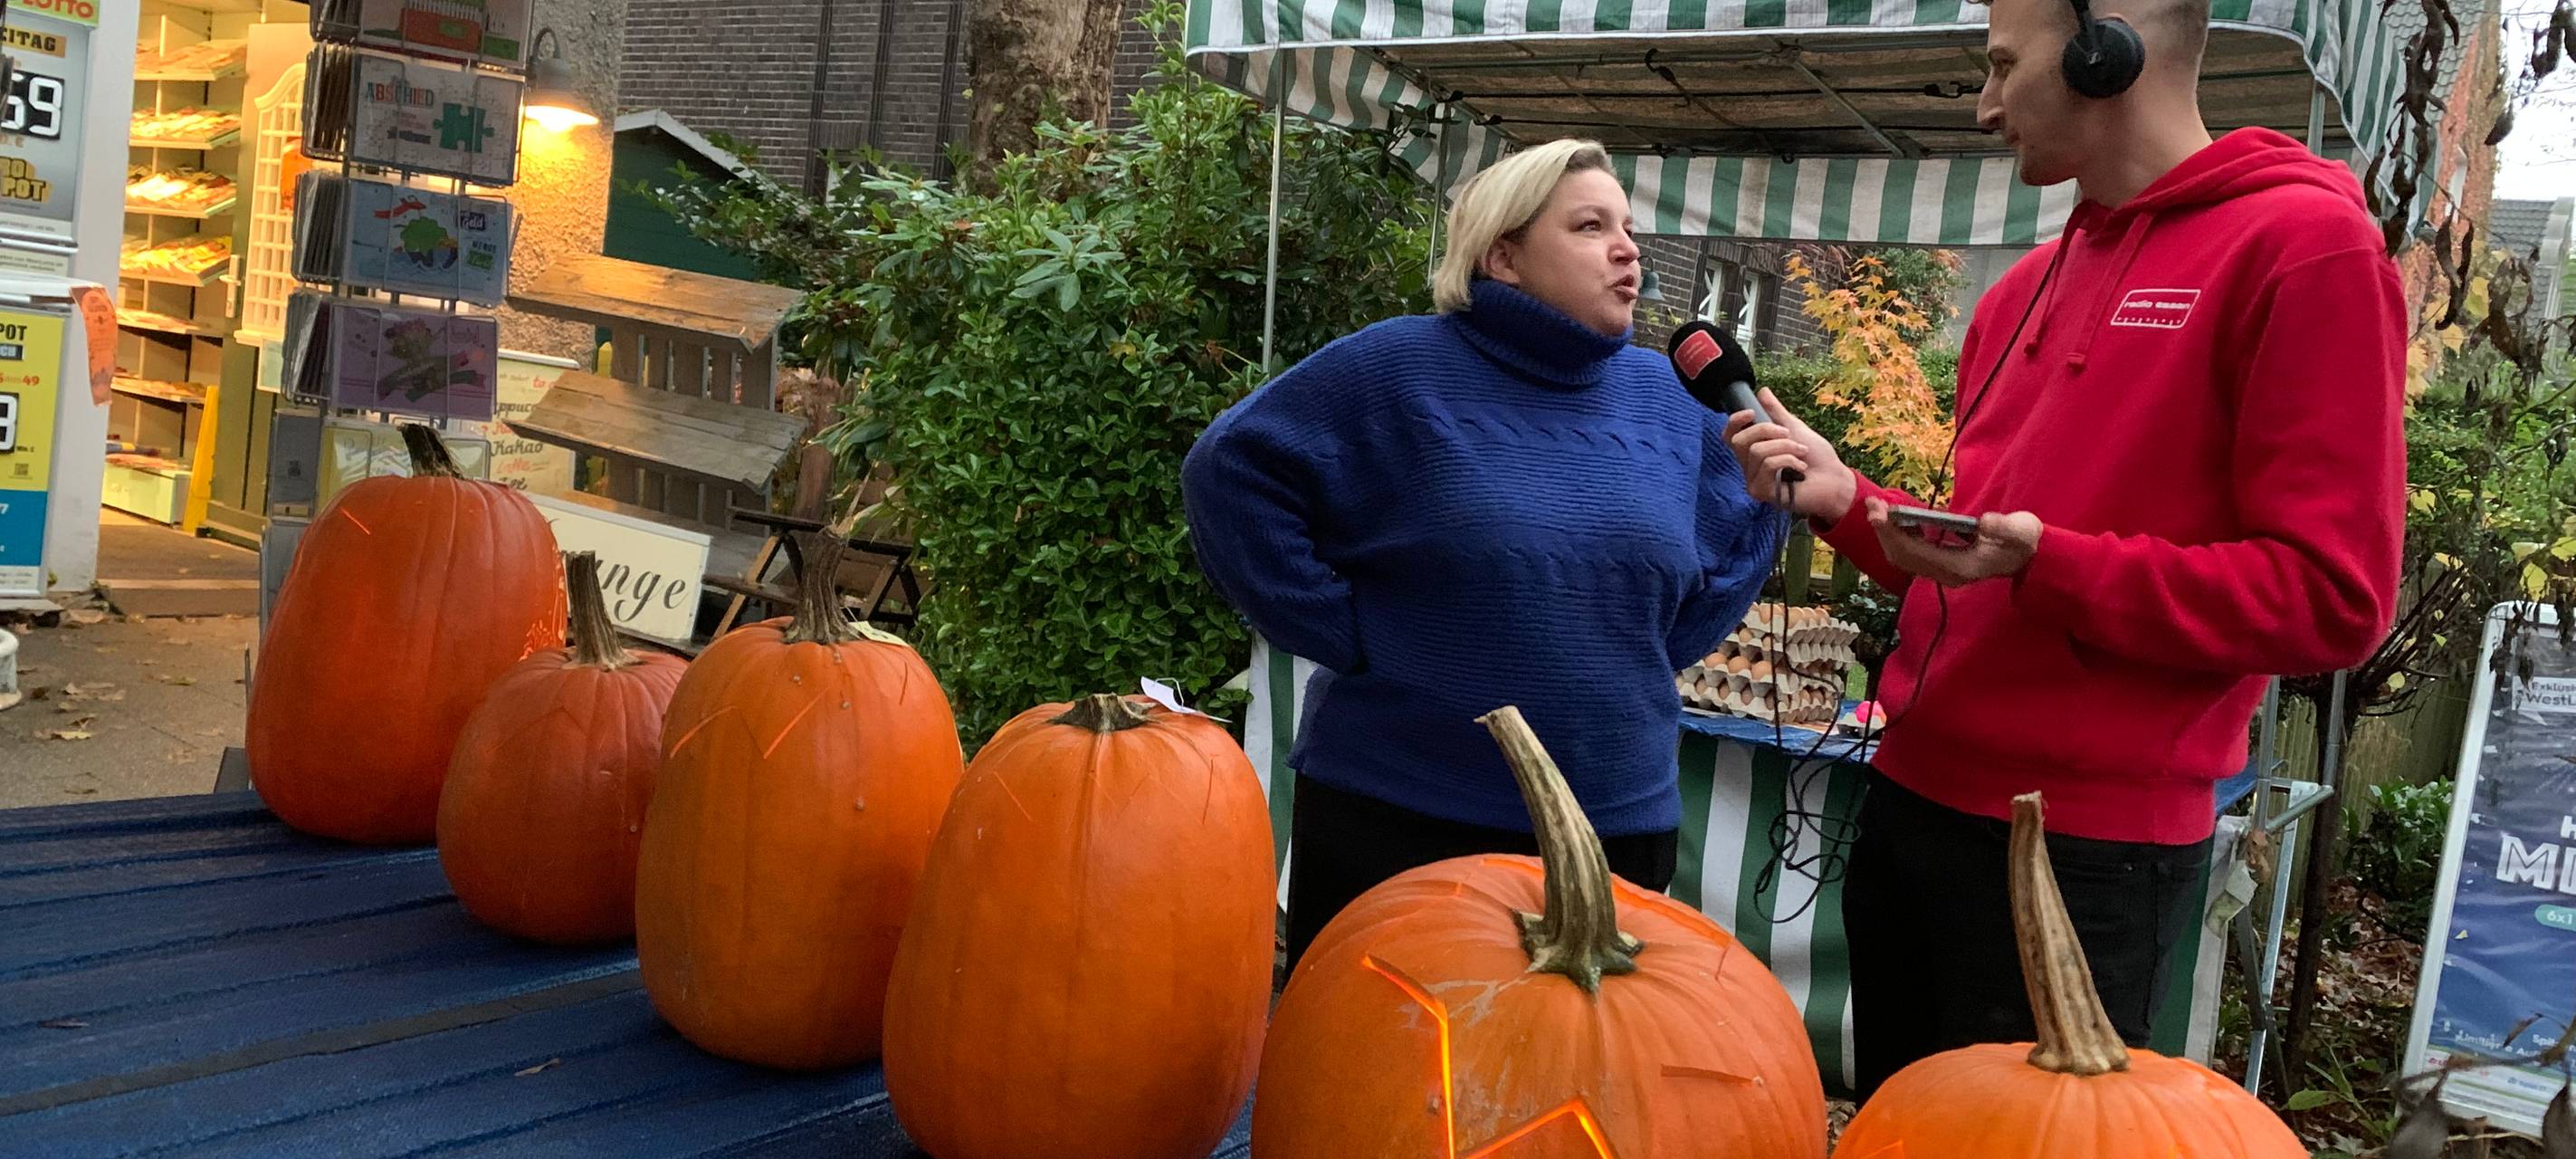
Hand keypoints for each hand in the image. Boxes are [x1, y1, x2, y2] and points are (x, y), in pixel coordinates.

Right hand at [1723, 388, 1855, 520]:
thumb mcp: (1795, 428)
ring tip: (1801, 453)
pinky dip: (1788, 460)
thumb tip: (1762, 391)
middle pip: (1738, 441)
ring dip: (1785, 446)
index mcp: (1754, 451)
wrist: (1835, 479)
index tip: (1751, 412)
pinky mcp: (1761, 492)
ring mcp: (1753, 481)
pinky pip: (1767, 465)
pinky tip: (1800, 468)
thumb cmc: (1817, 457)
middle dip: (1766, 431)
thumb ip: (1776, 412)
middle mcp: (1749, 467)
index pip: (1730, 437)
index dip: (1734, 422)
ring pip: (1756, 452)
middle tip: (1789, 434)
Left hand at [1866, 498, 2043, 585]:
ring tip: (1876, 506)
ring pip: (1903, 555)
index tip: (1880, 514)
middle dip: (1884, 531)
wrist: (2027, 555)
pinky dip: (1898, 534)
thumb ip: (2005, 528)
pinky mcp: (1939, 561)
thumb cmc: (2024, 541)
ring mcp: (1940, 569)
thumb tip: (1984, 522)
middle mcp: (1944, 573)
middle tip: (1871, 503)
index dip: (1894, 535)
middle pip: (1902, 556)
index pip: (1916, 554)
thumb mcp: (2022, 531)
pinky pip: (1910, 551)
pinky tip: (1893, 515)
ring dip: (1887, 532)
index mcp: (1958, 568)